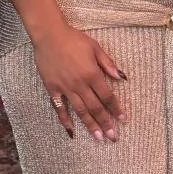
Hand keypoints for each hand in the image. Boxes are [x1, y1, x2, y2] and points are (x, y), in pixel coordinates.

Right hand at [33, 25, 125, 140]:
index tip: (123, 120)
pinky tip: (71, 130)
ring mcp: (65, 88)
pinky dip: (65, 120)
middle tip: (114, 137)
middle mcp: (80, 84)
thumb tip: (122, 78)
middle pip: (96, 108)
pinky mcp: (52, 88)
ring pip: (80, 111)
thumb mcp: (95, 48)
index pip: (107, 96)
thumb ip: (108, 64)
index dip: (116, 109)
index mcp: (92, 74)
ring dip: (90, 125)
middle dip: (106, 123)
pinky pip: (60, 107)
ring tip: (99, 138)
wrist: (49, 35)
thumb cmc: (74, 39)